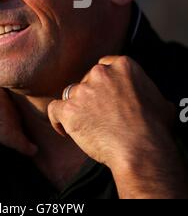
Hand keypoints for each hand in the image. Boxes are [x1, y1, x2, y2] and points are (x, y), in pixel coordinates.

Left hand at [48, 56, 187, 197]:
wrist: (141, 149)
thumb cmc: (155, 129)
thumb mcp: (161, 102)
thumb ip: (149, 94)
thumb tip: (157, 103)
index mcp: (123, 65)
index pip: (104, 66)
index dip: (104, 83)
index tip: (106, 96)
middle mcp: (101, 73)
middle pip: (88, 80)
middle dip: (92, 96)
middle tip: (101, 116)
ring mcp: (83, 90)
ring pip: (72, 95)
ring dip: (78, 108)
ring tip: (88, 127)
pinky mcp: (69, 109)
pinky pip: (55, 109)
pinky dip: (58, 119)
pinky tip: (64, 129)